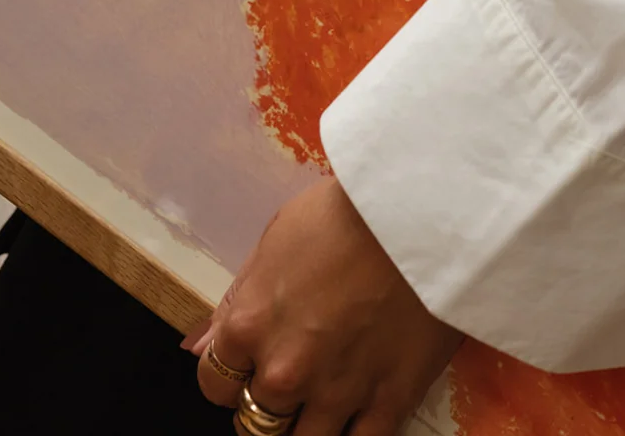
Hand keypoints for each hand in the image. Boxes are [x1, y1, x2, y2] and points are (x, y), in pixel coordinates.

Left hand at [185, 176, 461, 434]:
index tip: (255, 361)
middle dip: (271, 401)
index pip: (215, 384)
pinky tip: (359, 418)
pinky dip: (355, 434)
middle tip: (298, 373)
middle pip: (257, 421)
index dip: (236, 373)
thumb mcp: (279, 236)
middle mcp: (285, 371)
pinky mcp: (390, 401)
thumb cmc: (348, 210)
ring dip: (309, 424)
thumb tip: (202, 346)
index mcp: (250, 327)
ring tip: (328, 395)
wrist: (423, 212)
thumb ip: (239, 299)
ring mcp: (338, 393)